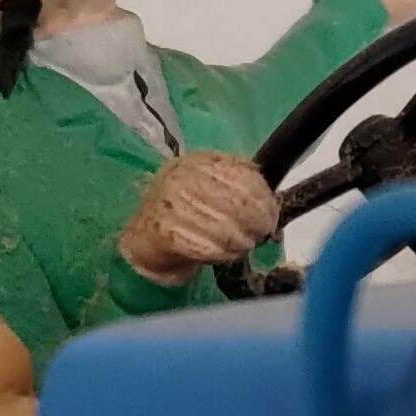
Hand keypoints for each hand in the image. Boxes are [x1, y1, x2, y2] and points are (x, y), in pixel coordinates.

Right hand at [117, 149, 282, 283]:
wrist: (143, 237)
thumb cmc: (186, 214)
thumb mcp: (211, 189)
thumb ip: (240, 189)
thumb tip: (272, 207)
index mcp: (199, 160)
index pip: (246, 176)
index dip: (265, 201)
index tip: (272, 218)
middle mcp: (183, 176)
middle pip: (238, 202)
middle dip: (257, 224)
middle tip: (261, 236)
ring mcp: (170, 202)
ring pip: (224, 227)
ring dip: (241, 243)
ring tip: (243, 247)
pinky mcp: (162, 230)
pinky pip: (205, 246)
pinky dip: (222, 254)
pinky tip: (225, 256)